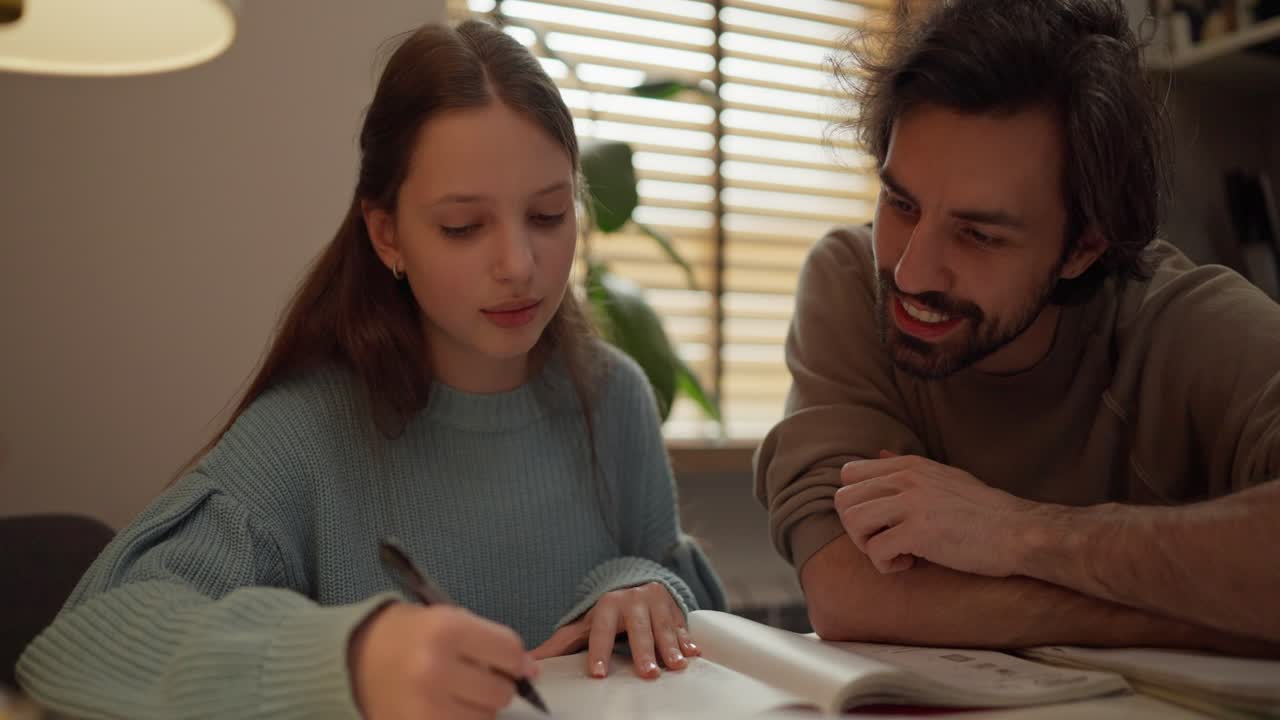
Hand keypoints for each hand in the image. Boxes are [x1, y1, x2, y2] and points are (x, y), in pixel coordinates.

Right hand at [349, 602, 537, 719]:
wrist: (348, 661)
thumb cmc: (401, 635)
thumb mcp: (443, 618)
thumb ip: (486, 640)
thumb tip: (527, 669)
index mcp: (446, 630)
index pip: (509, 651)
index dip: (517, 661)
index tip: (517, 666)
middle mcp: (437, 670)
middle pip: (501, 691)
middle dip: (496, 685)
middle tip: (475, 678)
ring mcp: (427, 707)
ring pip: (486, 719)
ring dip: (479, 709)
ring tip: (455, 694)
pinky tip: (446, 708)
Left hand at [530, 582, 698, 678]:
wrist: (637, 584)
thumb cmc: (607, 613)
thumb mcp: (585, 624)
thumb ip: (561, 643)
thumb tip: (529, 660)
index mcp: (607, 605)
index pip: (600, 630)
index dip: (599, 651)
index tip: (598, 674)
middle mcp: (632, 600)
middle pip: (637, 628)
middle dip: (643, 651)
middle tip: (647, 674)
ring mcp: (656, 602)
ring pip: (663, 626)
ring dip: (671, 647)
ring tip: (676, 666)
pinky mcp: (675, 607)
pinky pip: (682, 625)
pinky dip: (687, 640)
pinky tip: (692, 654)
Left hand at [835, 451, 1036, 576]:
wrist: (1020, 532)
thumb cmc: (985, 511)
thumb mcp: (943, 476)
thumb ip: (908, 468)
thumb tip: (879, 452)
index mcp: (909, 465)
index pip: (849, 474)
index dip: (857, 503)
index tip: (880, 521)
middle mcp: (906, 478)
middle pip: (843, 500)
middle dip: (857, 528)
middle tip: (883, 541)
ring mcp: (912, 504)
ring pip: (853, 522)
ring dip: (867, 546)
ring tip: (895, 553)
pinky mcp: (919, 532)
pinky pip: (876, 551)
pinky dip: (886, 565)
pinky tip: (910, 564)